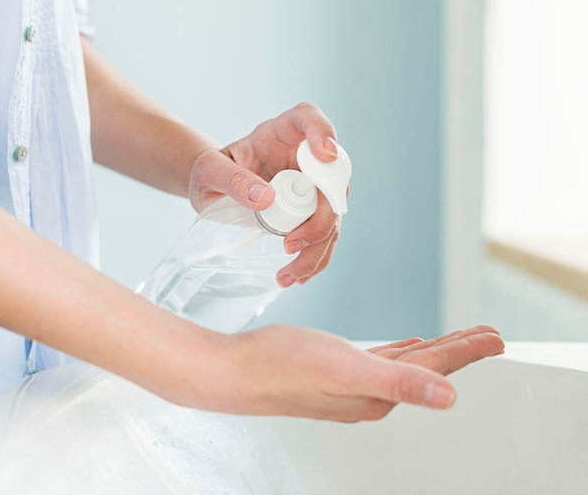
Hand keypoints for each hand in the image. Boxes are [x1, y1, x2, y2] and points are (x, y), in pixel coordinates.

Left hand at [189, 103, 342, 286]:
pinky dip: (316, 259)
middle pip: (332, 179)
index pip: (308, 119)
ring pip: (333, 214)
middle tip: (291, 243)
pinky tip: (298, 276)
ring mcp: (313, 185)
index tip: (325, 155)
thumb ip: (232, 178)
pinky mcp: (312, 212)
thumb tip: (265, 198)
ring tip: (288, 273)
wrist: (214, 189)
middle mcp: (305, 157)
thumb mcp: (209, 170)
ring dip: (318, 247)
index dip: (323, 133)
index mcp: (281, 132)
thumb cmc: (211, 171)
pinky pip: (325, 236)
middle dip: (321, 216)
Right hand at [225, 324, 503, 421]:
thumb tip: (448, 397)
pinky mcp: (337, 370)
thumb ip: (399, 381)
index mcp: (381, 392)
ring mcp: (355, 381)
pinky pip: (382, 359)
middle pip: (429, 366)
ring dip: (435, 349)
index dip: (468, 351)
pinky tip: (404, 344)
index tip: (495, 339)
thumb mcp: (346, 369)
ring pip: (408, 362)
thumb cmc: (284, 367)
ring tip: (458, 338)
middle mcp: (372, 391)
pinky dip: (401, 350)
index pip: (437, 369)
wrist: (239, 371)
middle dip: (461, 350)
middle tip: (489, 337)